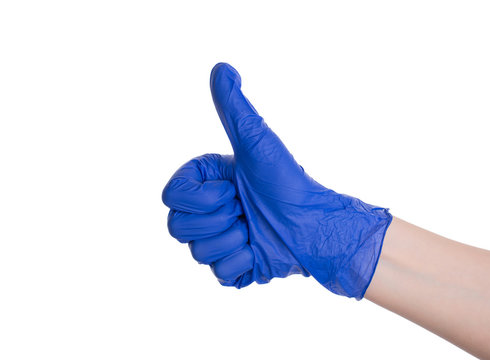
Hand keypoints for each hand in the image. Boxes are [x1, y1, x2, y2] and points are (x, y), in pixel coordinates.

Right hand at [162, 63, 391, 298]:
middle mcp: (205, 212)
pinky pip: (219, 273)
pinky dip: (244, 262)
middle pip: (177, 228)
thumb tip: (222, 67)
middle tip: (245, 210)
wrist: (313, 224)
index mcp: (203, 184)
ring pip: (198, 253)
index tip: (232, 188)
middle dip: (219, 219)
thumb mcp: (257, 142)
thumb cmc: (286, 181)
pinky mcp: (230, 268)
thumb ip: (235, 108)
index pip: (171, 197)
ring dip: (235, 239)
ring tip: (255, 228)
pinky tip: (259, 249)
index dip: (201, 197)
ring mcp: (216, 241)